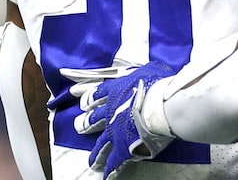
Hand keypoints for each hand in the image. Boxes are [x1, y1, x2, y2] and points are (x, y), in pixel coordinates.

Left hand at [75, 61, 175, 176]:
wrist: (158, 105)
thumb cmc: (157, 84)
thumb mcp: (152, 69)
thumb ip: (147, 71)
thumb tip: (153, 70)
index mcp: (116, 90)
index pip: (98, 93)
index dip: (90, 97)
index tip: (82, 101)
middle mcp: (111, 111)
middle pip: (94, 119)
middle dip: (86, 123)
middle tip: (79, 126)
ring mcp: (114, 131)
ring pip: (101, 143)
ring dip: (96, 152)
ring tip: (91, 161)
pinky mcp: (122, 147)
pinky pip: (114, 161)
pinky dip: (110, 169)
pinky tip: (106, 176)